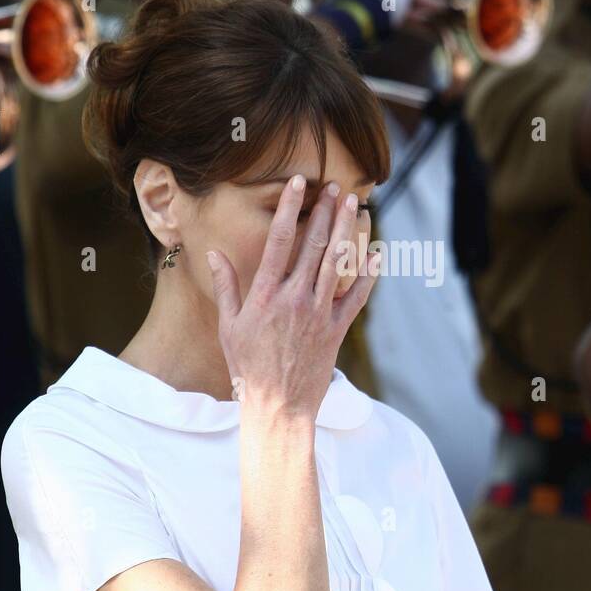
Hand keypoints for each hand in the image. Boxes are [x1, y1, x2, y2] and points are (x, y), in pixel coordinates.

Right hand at [206, 176, 378, 422]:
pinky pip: (357, 297)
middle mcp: (295, 299)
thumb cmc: (248, 367)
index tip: (299, 184)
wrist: (278, 406)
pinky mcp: (337, 330)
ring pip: (338, 263)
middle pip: (314, 245)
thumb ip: (226, 287)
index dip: (291, 208)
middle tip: (334, 186)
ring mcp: (319, 314)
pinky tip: (376, 252)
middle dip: (325, 212)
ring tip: (353, 205)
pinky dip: (369, 274)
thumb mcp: (229, 327)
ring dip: (347, 231)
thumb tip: (214, 253)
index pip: (280, 241)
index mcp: (266, 295)